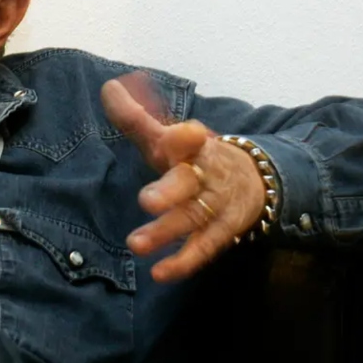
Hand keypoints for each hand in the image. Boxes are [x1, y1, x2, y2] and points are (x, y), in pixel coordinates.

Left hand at [101, 73, 265, 281]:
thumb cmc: (195, 158)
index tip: (180, 134)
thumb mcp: (168, 138)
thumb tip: (108, 89)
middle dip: (169, 191)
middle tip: (146, 201)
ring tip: (136, 244)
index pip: (188, 139)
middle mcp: (205, 174)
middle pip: (188, 182)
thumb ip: (136, 118)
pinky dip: (183, 262)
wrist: (255, 179)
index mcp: (192, 147)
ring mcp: (215, 205)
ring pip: (192, 218)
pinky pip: (203, 248)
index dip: (182, 138)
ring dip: (165, 232)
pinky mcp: (222, 232)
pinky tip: (160, 273)